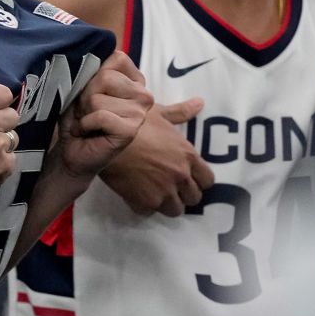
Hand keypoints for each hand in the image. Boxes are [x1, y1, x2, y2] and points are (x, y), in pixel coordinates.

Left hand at [52, 51, 153, 179]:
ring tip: (87, 121)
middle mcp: (143, 94)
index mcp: (134, 79)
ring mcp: (140, 113)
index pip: (116, 57)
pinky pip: (100, 115)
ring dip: (84, 112)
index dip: (93, 74)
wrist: (72, 150)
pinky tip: (88, 131)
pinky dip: (86, 124)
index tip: (90, 92)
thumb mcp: (82, 86)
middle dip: (86, 95)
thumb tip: (90, 57)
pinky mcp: (131, 130)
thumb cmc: (77, 116)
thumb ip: (92, 69)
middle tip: (86, 111)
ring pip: (98, 98)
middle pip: (105, 77)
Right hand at [100, 98, 213, 215]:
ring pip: (175, 210)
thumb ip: (181, 113)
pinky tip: (137, 194)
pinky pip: (150, 212)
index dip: (199, 179)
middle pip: (194, 198)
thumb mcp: (159, 113)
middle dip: (184, 193)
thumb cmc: (133, 121)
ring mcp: (163, 191)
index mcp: (187, 156)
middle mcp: (180, 176)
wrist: (106, 136)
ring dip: (167, 202)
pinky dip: (144, 205)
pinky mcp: (144, 202)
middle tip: (170, 185)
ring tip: (155, 192)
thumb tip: (200, 102)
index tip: (188, 176)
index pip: (207, 180)